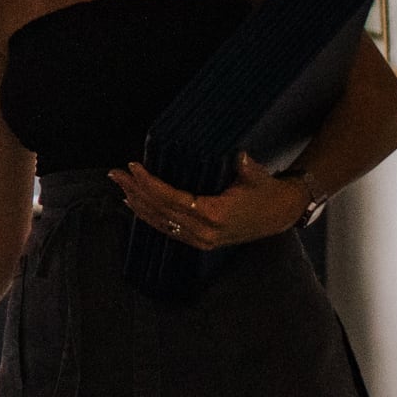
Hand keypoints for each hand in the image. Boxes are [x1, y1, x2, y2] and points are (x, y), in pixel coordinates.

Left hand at [109, 151, 310, 252]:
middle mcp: (204, 232)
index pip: (172, 199)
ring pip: (160, 223)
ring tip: (120, 187)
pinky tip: (136, 205)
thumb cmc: (267, 192)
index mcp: (215, 215)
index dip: (150, 184)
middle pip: (161, 211)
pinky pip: (168, 230)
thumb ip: (247, 167)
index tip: (134, 167)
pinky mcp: (199, 241)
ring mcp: (200, 239)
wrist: (280, 215)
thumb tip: (240, 155)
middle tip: (116, 173)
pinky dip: (150, 217)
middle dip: (136, 191)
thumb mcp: (259, 177)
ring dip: (138, 204)